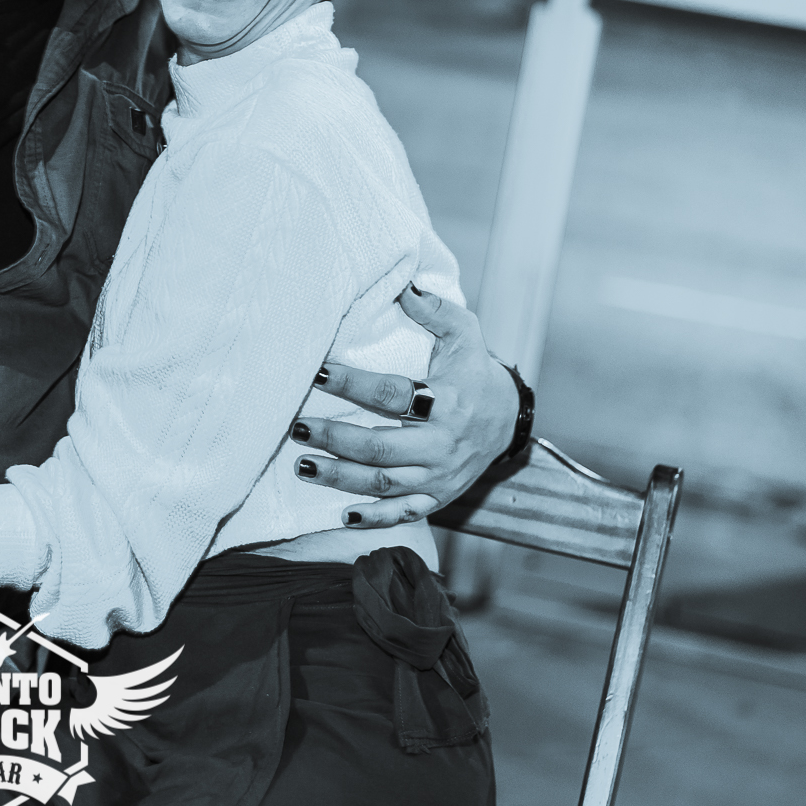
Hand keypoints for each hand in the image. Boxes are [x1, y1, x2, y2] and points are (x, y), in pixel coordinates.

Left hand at [291, 285, 517, 527]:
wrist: (508, 419)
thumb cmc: (474, 371)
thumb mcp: (464, 334)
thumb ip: (435, 310)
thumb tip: (404, 287)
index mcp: (448, 402)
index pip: (392, 394)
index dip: (353, 384)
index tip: (318, 372)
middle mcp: (443, 444)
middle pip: (381, 448)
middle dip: (335, 440)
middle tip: (297, 428)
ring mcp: (440, 476)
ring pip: (384, 483)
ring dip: (340, 478)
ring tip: (303, 464)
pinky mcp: (439, 497)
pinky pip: (404, 513)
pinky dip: (374, 518)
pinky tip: (342, 514)